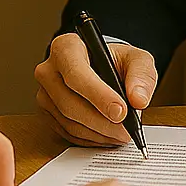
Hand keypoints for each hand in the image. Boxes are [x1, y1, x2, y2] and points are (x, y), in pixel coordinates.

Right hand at [35, 33, 158, 145]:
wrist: (102, 69)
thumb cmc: (116, 61)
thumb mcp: (136, 59)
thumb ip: (141, 75)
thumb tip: (138, 100)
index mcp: (66, 47)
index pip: (76, 73)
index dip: (98, 95)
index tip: (121, 111)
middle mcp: (49, 70)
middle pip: (70, 102)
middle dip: (101, 121)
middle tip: (126, 131)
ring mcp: (45, 94)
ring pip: (69, 121)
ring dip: (98, 133)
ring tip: (121, 135)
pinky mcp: (47, 114)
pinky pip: (67, 132)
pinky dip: (90, 139)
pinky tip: (108, 136)